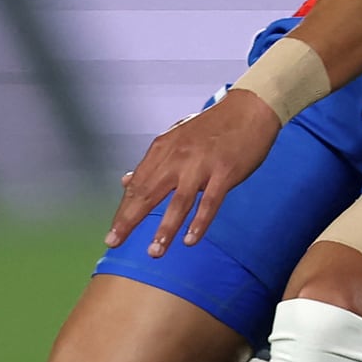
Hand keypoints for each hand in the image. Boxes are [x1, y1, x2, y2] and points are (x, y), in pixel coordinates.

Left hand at [103, 91, 282, 255]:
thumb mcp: (176, 138)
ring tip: (155, 251)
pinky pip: (210, 201)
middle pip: (149, 193)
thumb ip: (152, 162)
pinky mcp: (225, 172)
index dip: (123, 210)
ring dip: (165, 229)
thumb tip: (126, 181)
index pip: (137, 184)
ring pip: (178, 202)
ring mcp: (202, 165)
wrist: (249, 109)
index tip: (113, 233)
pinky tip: (190, 240)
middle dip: (129, 220)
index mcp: (164, 149)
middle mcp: (178, 157)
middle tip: (115, 242)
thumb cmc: (213, 126)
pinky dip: (199, 222)